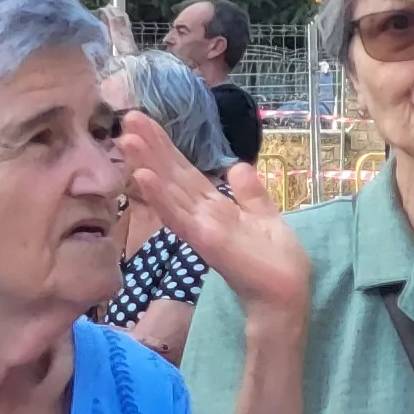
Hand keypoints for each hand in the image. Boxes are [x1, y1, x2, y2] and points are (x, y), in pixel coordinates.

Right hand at [120, 114, 309, 317]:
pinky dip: (161, 197)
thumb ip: (250, 193)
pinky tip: (143, 178)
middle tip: (128, 118)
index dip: (166, 147)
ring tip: (127, 139)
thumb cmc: (277, 261)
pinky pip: (179, 216)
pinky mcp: (205, 241)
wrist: (285, 295)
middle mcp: (201, 215)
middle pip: (172, 175)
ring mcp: (200, 228)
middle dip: (151, 147)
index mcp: (215, 207)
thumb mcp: (266, 216)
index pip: (185, 171)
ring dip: (147, 165)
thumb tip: (237, 166)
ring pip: (169, 191)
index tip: (146, 121)